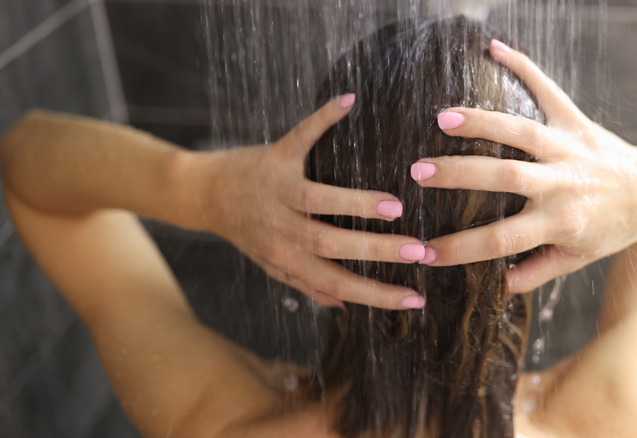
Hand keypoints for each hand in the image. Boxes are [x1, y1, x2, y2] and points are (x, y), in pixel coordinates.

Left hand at [201, 96, 426, 308]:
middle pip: (332, 245)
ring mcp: (277, 191)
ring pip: (318, 200)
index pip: (337, 283)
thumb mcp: (272, 264)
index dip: (377, 295)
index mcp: (287, 258)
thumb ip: (307, 284)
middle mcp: (282, 228)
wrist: (202, 194)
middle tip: (418, 251)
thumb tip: (345, 306)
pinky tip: (348, 104)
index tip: (415, 299)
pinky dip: (322, 119)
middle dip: (377, 250)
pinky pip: (300, 137)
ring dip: (357, 203)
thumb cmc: (245, 231)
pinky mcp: (274, 156)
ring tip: (395, 207)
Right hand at [413, 40, 636, 292]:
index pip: (500, 240)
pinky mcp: (577, 122)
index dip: (460, 249)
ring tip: (442, 119)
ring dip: (481, 122)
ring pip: (521, 132)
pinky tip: (495, 48)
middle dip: (459, 174)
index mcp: (561, 223)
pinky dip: (524, 66)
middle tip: (418, 173)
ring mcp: (570, 149)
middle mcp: (564, 185)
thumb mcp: (578, 259)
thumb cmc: (613, 229)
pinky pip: (550, 91)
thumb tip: (496, 286)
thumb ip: (537, 271)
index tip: (425, 252)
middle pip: (504, 178)